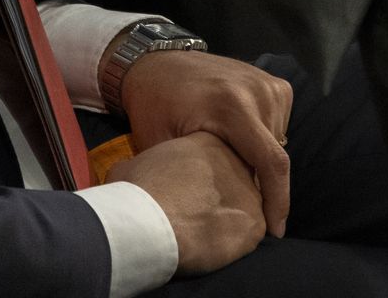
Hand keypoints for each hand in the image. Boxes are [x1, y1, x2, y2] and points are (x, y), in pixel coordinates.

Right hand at [109, 131, 266, 274]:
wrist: (150, 222)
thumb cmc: (137, 191)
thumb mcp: (131, 166)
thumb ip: (146, 166)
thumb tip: (136, 173)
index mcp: (208, 140)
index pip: (213, 160)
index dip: (197, 181)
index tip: (182, 194)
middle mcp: (237, 161)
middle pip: (232, 181)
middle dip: (217, 198)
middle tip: (193, 214)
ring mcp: (250, 192)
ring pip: (242, 208)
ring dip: (226, 221)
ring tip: (201, 235)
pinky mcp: (256, 223)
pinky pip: (249, 236)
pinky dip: (233, 245)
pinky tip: (211, 248)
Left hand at [116, 48, 293, 236]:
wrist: (155, 64)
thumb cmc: (153, 107)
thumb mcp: (164, 145)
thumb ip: (198, 174)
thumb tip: (221, 212)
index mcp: (231, 105)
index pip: (271, 161)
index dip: (278, 200)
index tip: (275, 231)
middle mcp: (257, 91)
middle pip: (274, 156)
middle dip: (260, 184)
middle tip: (233, 196)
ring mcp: (267, 83)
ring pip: (279, 142)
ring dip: (261, 161)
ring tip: (229, 166)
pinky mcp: (273, 83)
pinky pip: (277, 125)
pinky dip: (263, 141)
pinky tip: (237, 144)